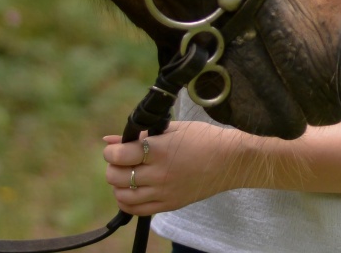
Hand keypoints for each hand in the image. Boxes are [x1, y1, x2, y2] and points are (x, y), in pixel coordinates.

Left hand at [102, 122, 245, 215]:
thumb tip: (109, 139)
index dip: (111, 151)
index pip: (119, 155)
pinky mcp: (169, 205)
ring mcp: (164, 192)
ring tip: (127, 175)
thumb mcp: (173, 129)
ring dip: (118, 185)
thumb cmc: (204, 138)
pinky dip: (127, 201)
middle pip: (116, 176)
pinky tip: (131, 191)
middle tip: (121, 160)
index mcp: (160, 150)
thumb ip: (141, 134)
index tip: (115, 148)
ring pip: (122, 195)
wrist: (231, 160)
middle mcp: (159, 174)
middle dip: (112, 167)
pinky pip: (136, 210)